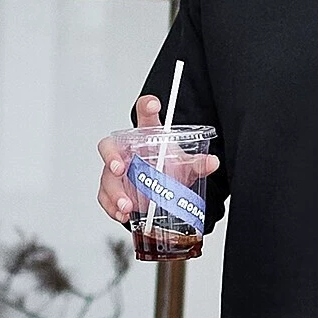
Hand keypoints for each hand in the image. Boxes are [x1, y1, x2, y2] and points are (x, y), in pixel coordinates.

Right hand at [97, 94, 220, 224]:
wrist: (161, 190)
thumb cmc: (167, 168)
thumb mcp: (184, 165)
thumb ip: (197, 163)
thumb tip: (212, 162)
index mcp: (145, 136)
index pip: (144, 117)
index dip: (146, 107)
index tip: (153, 104)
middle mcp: (126, 151)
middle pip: (109, 147)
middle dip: (111, 157)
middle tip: (120, 168)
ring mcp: (115, 171)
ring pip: (107, 178)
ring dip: (115, 192)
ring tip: (128, 205)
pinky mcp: (111, 190)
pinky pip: (105, 198)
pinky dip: (112, 207)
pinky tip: (122, 214)